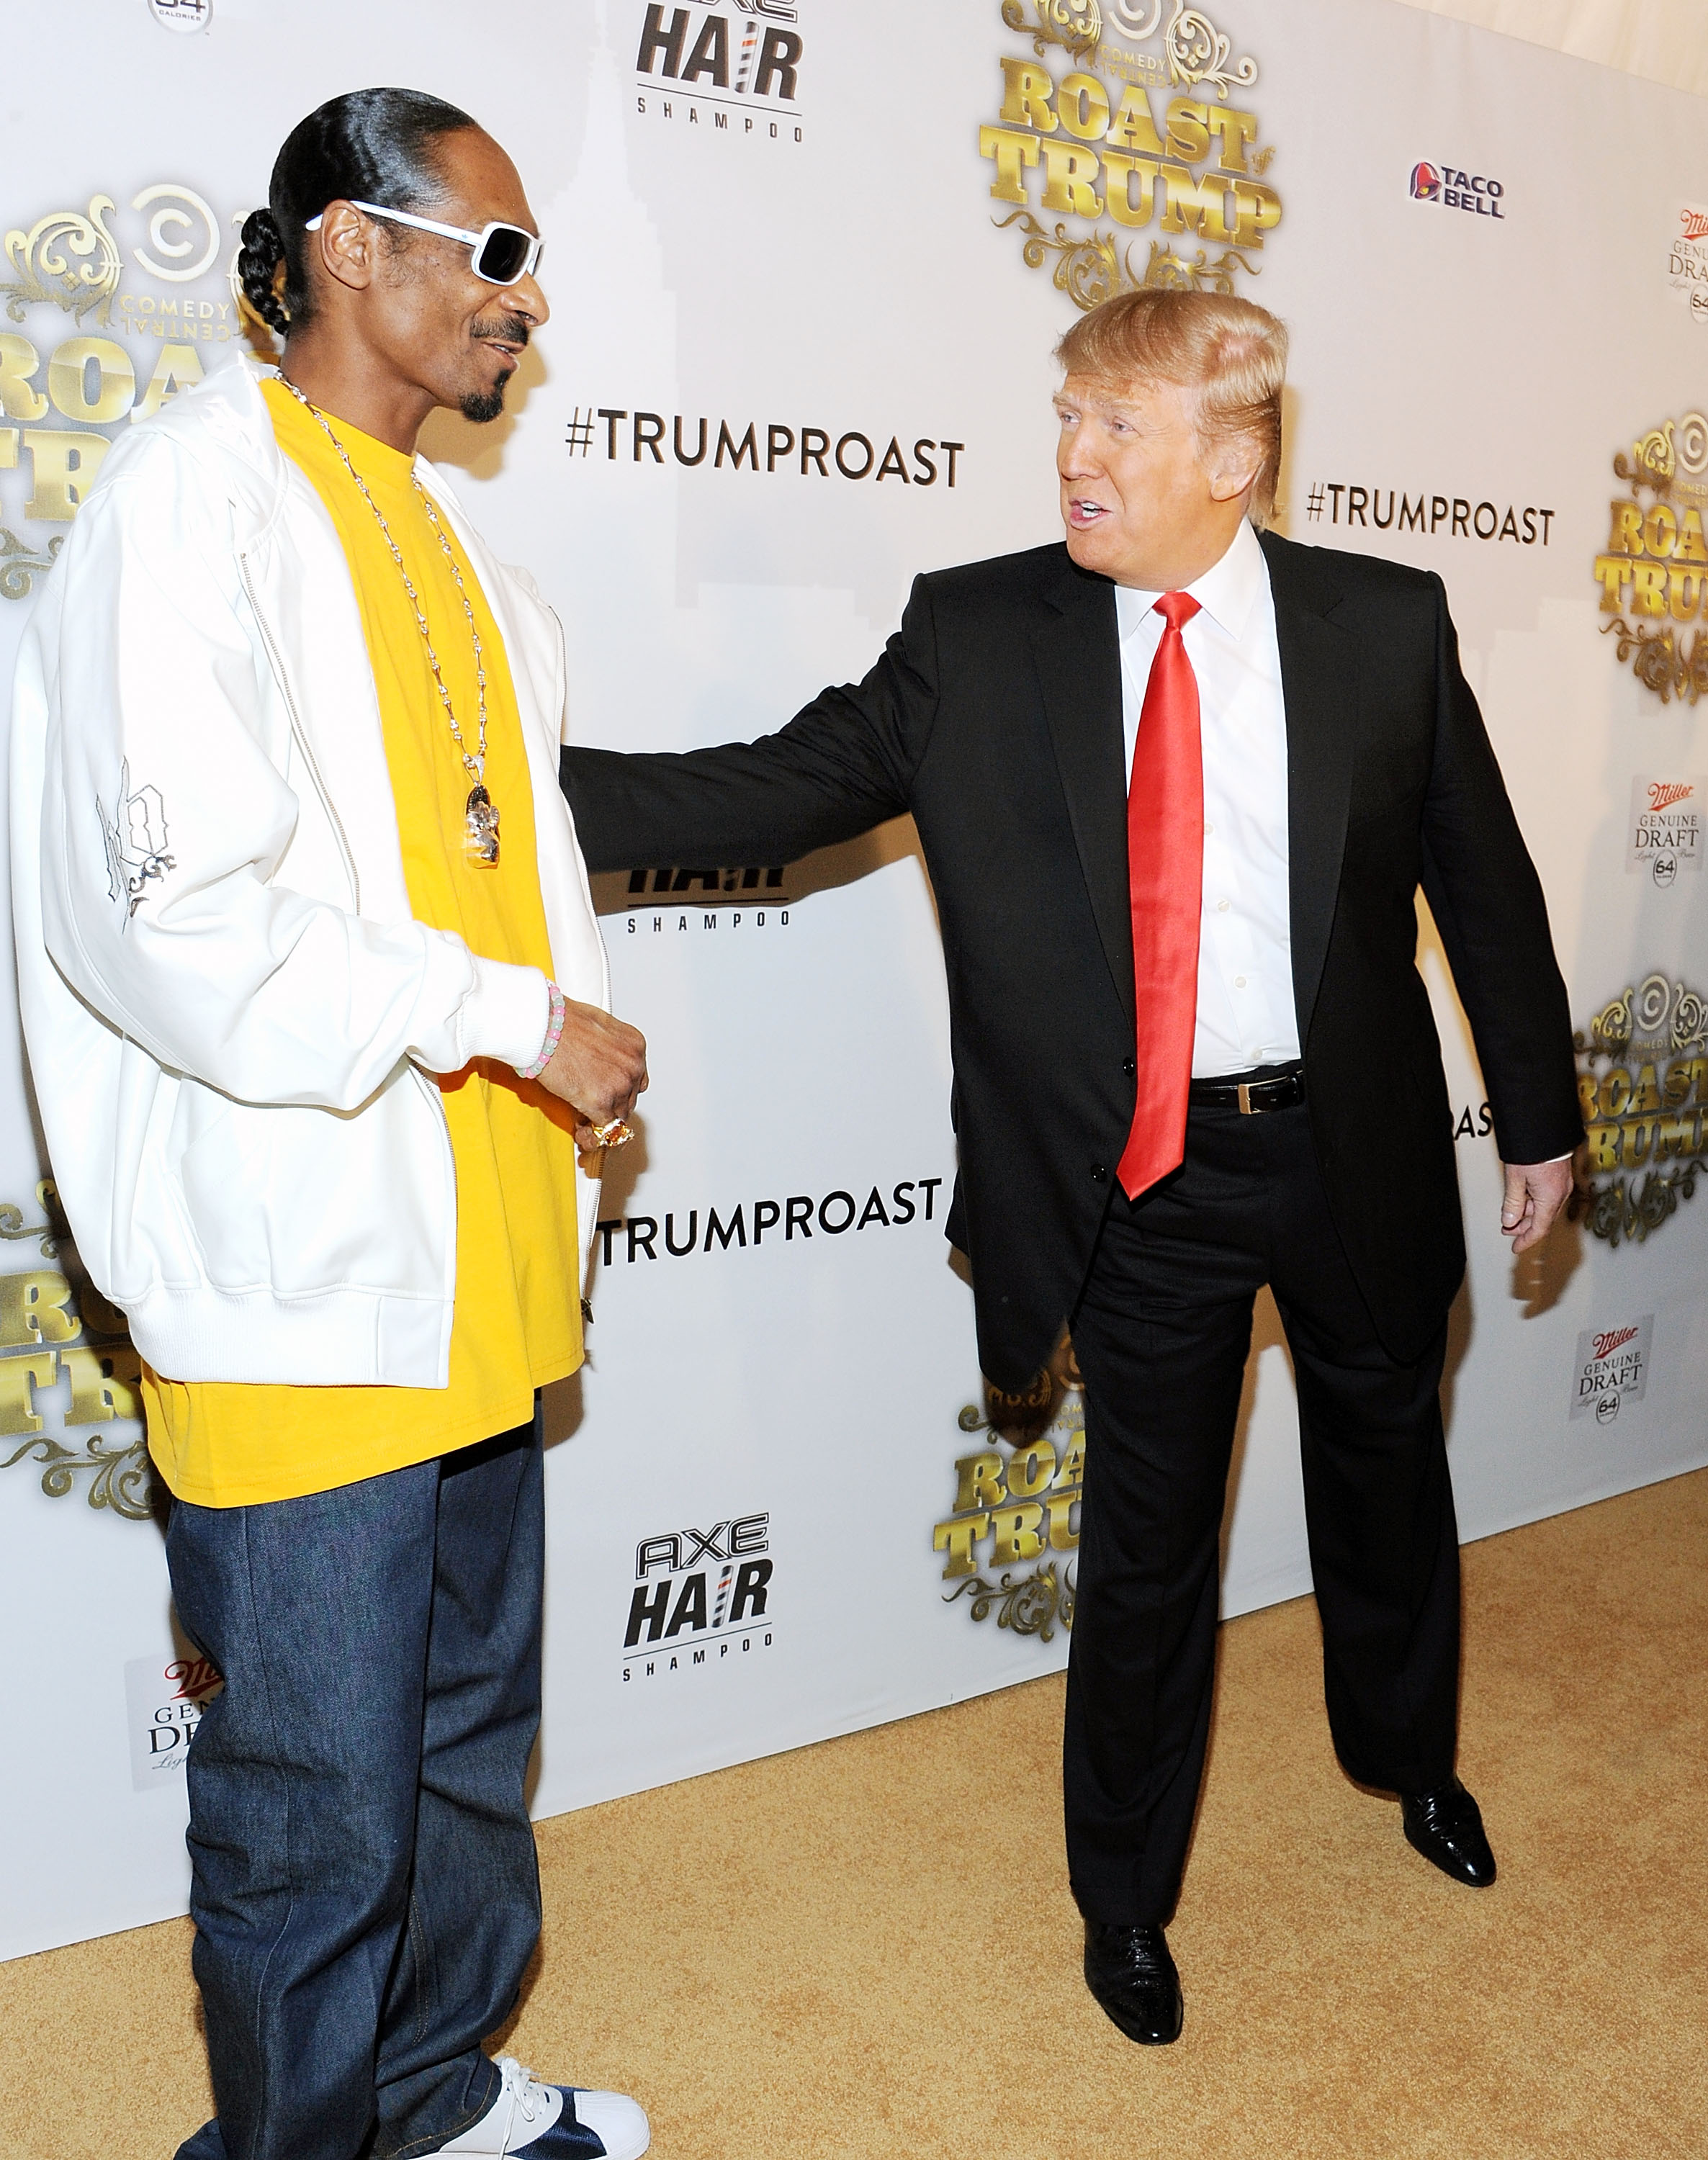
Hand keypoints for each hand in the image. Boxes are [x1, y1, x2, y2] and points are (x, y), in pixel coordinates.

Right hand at [532, 999, 647, 1146]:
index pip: (636, 1080)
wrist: (543, 1026)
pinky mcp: (600, 1103)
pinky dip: (592, 1135)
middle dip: (610, 1106)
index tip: (606, 1094)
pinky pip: (603, 1130)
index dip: (619, 1090)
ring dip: (600, 1119)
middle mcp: (633, 1067)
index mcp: (635, 1046)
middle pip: (629, 1100)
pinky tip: (581, 1132)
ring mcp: (619, 1086)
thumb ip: (608, 1049)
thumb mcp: (599, 1027)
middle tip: (589, 1106)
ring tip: (581, 1117)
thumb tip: (600, 1065)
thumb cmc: (560, 1021)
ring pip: (618, 1117)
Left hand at [1500, 1157, 1572, 1253]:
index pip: (1539, 1228)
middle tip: (1508, 1229)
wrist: (1546, 1129)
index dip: (1527, 1240)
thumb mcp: (1515, 1179)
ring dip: (1529, 1213)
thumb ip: (1512, 1202)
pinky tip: (1523, 1198)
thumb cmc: (1533, 1150)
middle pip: (1543, 1218)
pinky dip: (1535, 1201)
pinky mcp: (1561, 1175)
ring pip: (1545, 1207)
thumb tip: (1509, 1220)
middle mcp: (1560, 1193)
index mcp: (1550, 1198)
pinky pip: (1548, 1195)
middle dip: (1525, 1226)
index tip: (1517, 1248)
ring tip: (1512, 1213)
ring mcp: (1562, 1184)